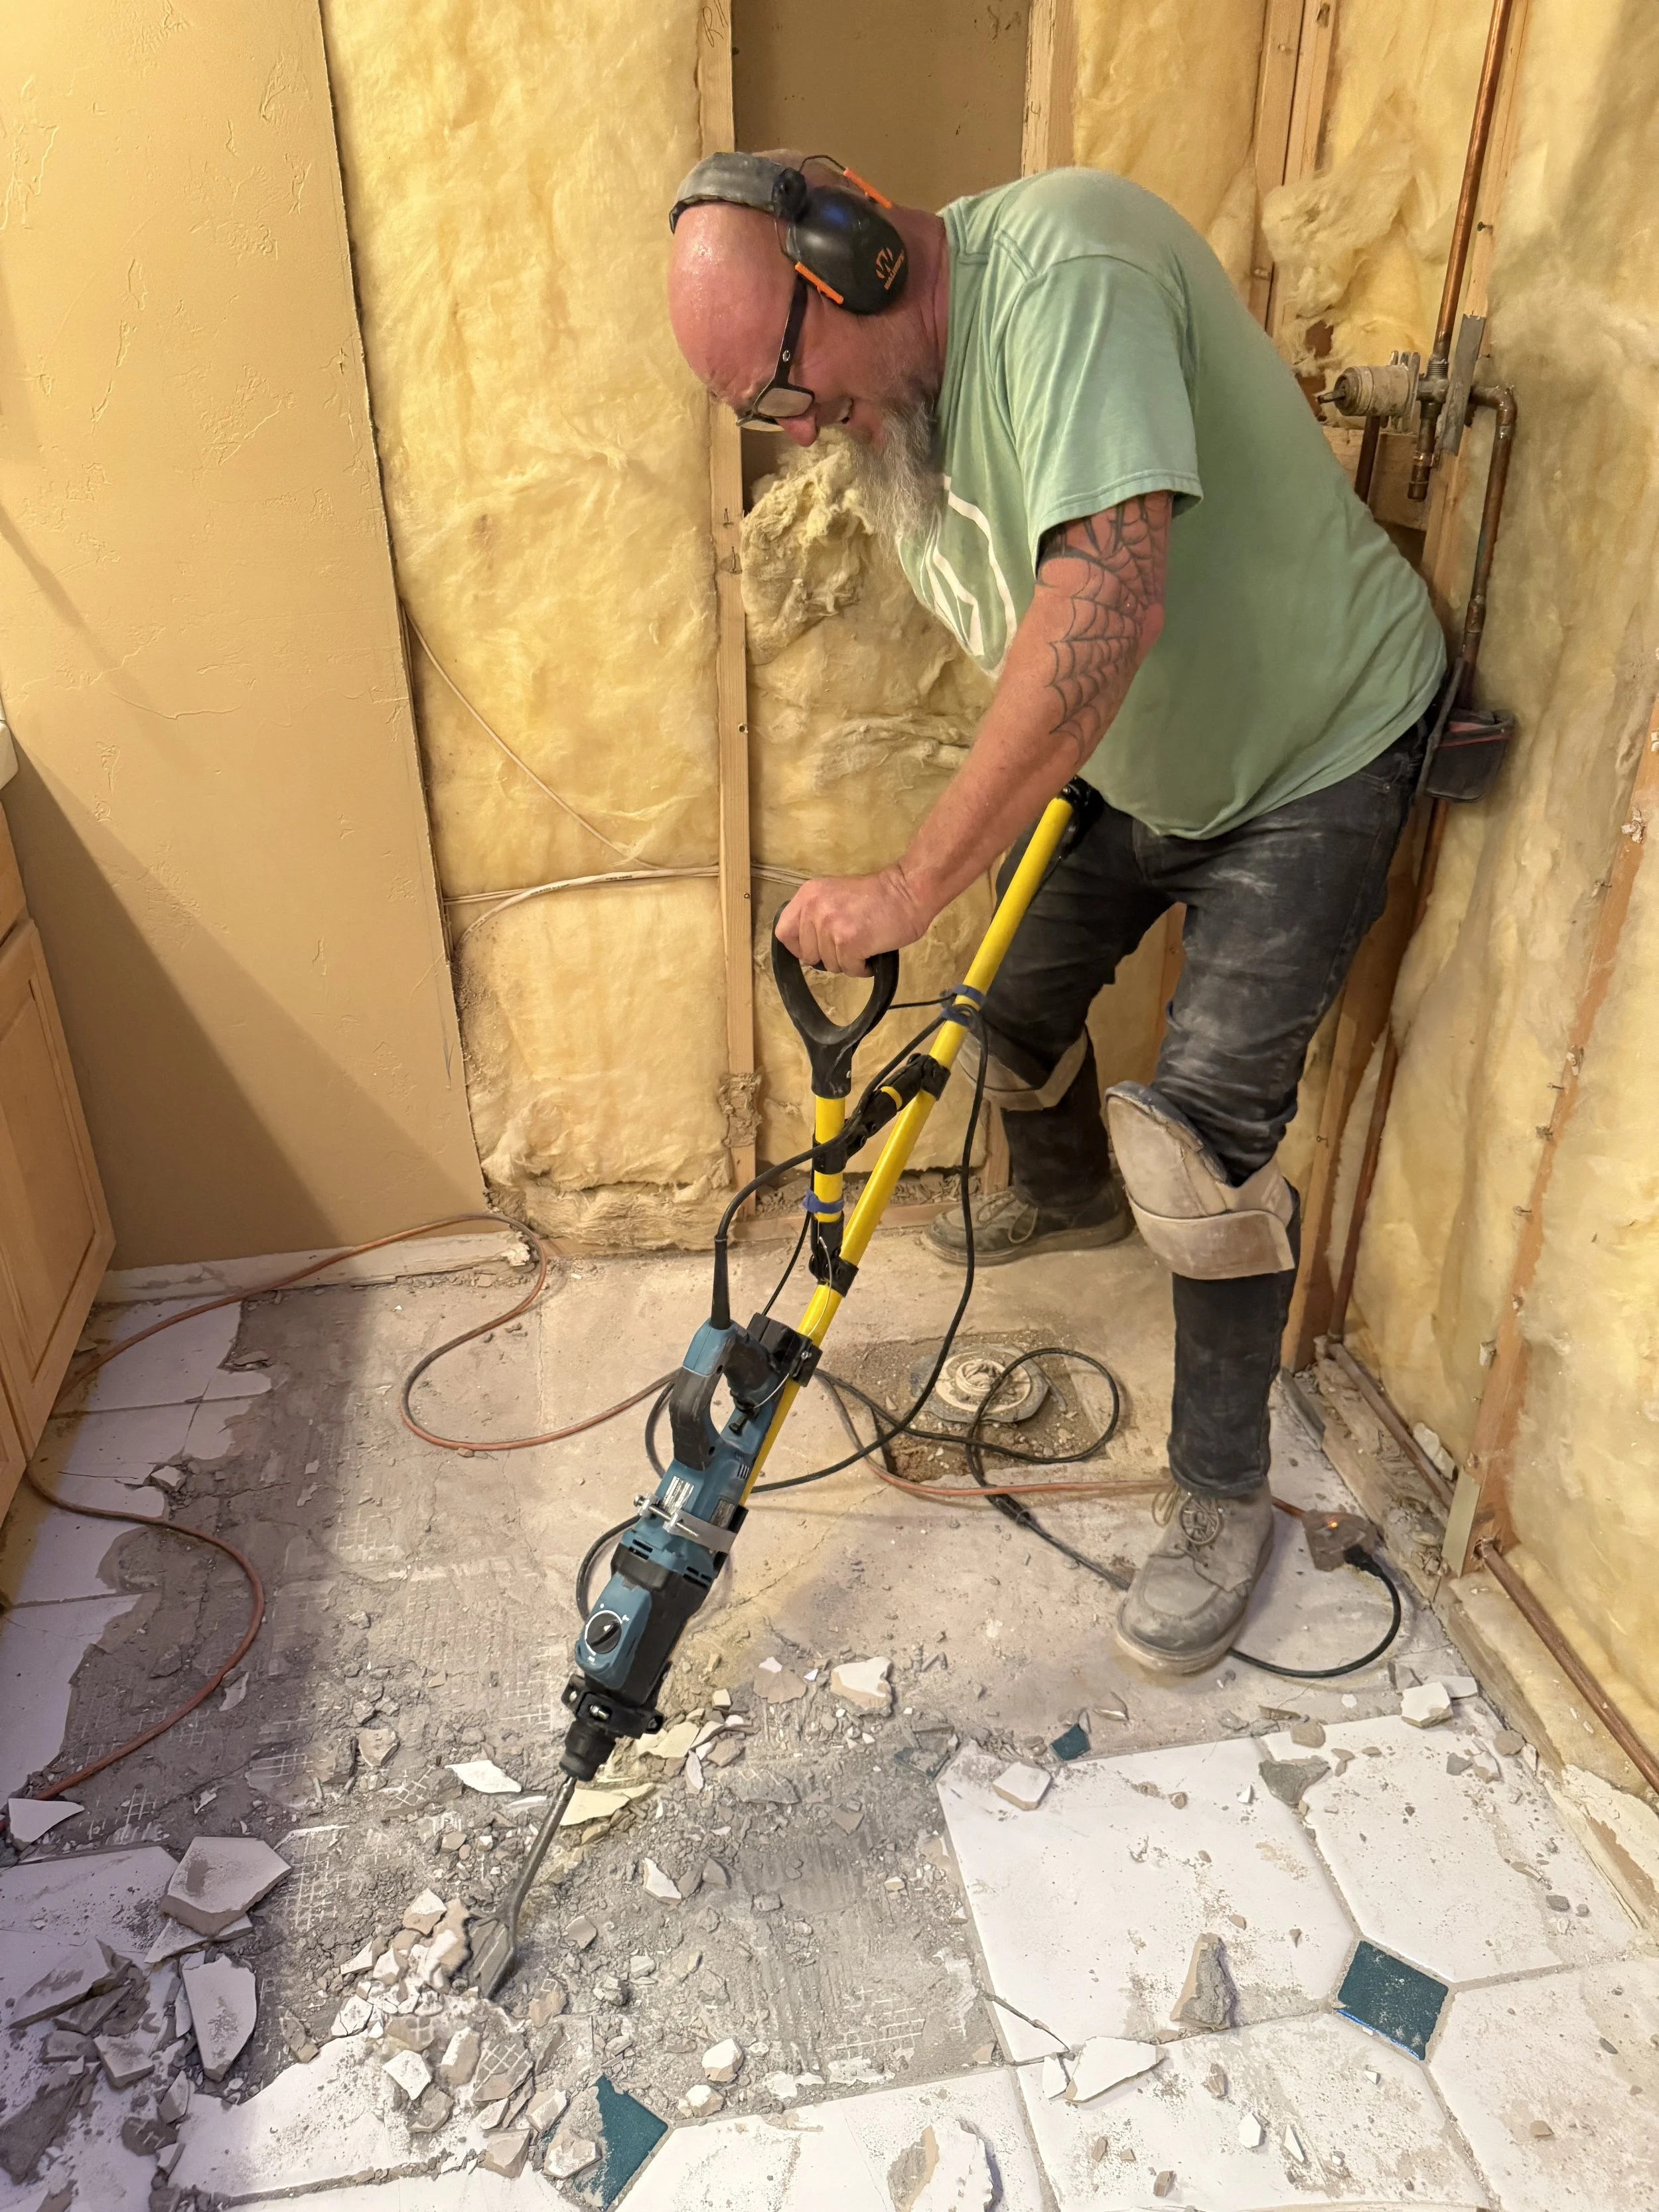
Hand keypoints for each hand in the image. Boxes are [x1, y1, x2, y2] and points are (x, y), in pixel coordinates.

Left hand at [774, 865, 932, 975]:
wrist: (908, 892)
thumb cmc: (877, 896)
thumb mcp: (834, 896)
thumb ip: (817, 915)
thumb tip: (808, 949)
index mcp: (808, 895)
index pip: (784, 932)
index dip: (799, 947)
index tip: (815, 949)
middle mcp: (814, 909)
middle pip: (807, 954)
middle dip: (828, 956)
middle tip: (849, 945)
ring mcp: (830, 926)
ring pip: (829, 964)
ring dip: (848, 962)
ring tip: (865, 945)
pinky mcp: (848, 942)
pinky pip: (849, 969)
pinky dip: (862, 968)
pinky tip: (872, 953)